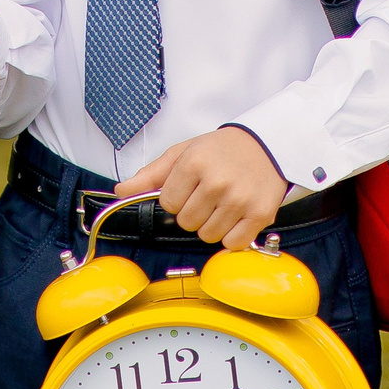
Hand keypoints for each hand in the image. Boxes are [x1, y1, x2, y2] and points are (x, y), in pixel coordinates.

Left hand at [117, 127, 293, 249]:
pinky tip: (235, 216)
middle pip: (186, 222)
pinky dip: (232, 235)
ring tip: (222, 204)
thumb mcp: (182, 153)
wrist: (266, 145)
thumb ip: (151, 175)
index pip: (168, 204)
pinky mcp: (259, 214)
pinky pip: (233, 243)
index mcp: (194, 164)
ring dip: (211, 224)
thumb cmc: (221, 150)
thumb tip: (121, 191)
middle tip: (208, 195)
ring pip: (208, 235)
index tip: (190, 187)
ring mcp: (239, 200)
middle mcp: (217, 182)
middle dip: (193, 212)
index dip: (177, 198)